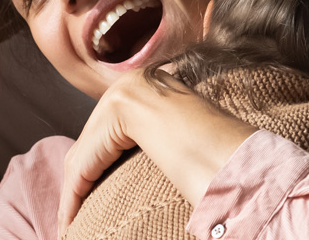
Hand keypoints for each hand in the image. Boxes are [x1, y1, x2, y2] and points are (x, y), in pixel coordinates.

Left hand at [58, 71, 254, 230]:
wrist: (239, 161)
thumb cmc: (218, 167)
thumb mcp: (176, 152)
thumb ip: (155, 146)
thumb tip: (142, 164)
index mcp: (147, 91)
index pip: (104, 141)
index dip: (91, 174)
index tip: (82, 205)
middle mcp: (133, 84)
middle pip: (92, 146)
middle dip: (77, 186)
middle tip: (69, 221)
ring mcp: (126, 93)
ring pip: (85, 156)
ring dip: (73, 195)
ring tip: (69, 226)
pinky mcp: (120, 110)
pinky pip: (84, 161)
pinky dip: (74, 194)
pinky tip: (68, 220)